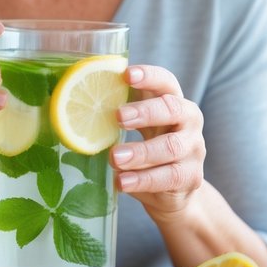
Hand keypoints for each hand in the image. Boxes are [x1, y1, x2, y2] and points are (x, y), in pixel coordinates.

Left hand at [110, 64, 205, 219]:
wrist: (173, 192)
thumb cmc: (147, 148)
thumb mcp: (136, 129)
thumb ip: (118, 114)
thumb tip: (72, 102)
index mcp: (173, 101)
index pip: (166, 82)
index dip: (149, 76)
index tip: (126, 74)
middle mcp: (189, 121)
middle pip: (173, 109)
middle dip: (145, 111)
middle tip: (118, 117)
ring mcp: (194, 149)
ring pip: (171, 147)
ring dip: (141, 152)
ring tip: (114, 158)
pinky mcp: (192, 177)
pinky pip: (168, 176)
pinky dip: (143, 179)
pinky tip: (122, 181)